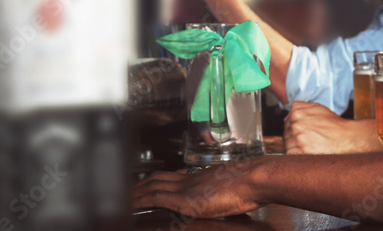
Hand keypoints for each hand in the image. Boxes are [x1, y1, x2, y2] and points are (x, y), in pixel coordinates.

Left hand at [132, 163, 260, 217]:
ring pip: (152, 186)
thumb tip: (230, 195)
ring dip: (136, 193)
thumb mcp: (238, 186)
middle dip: (141, 185)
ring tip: (124, 200)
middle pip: (158, 178)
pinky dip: (142, 201)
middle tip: (128, 191)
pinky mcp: (186, 200)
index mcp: (203, 177)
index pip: (173, 176)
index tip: (149, 185)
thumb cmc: (254, 183)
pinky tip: (133, 206)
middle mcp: (192, 179)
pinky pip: (156, 198)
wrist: (257, 178)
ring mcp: (188, 188)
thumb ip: (225, 189)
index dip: (157, 180)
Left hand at [284, 102, 382, 153]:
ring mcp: (298, 138)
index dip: (294, 127)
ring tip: (309, 145)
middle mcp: (296, 125)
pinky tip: (306, 151)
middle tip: (308, 139)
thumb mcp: (317, 107)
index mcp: (297, 113)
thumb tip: (288, 114)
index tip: (303, 131)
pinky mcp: (302, 152)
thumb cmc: (333, 124)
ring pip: (287, 144)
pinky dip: (296, 154)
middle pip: (286, 133)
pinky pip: (290, 154)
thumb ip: (300, 107)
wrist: (346, 137)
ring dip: (295, 146)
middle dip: (294, 136)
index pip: (287, 121)